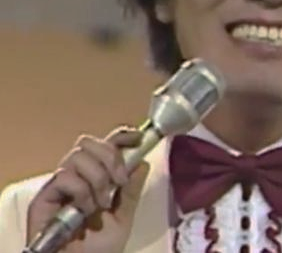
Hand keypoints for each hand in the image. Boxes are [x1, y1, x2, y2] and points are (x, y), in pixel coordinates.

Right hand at [26, 127, 149, 252]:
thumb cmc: (98, 250)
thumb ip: (132, 190)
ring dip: (98, 177)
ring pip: (77, 156)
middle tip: (119, 181)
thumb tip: (142, 161)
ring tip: (102, 203)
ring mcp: (58, 185)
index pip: (104, 144)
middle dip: (110, 157)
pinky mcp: (43, 198)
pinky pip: (64, 176)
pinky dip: (81, 191)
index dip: (120, 135)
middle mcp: (75, 176)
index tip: (137, 137)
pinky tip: (85, 210)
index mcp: (95, 177)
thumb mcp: (123, 217)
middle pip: (88, 142)